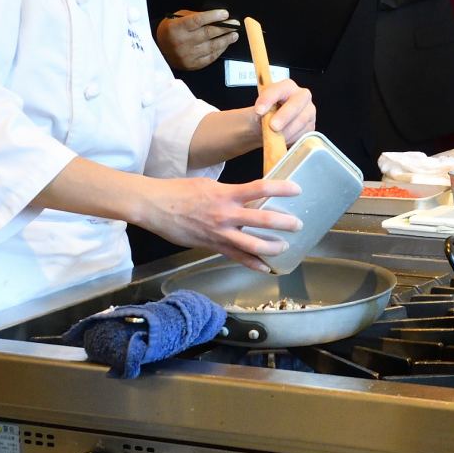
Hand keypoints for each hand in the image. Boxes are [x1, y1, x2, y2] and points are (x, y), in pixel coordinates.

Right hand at [136, 176, 304, 270]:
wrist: (155, 206)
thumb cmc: (179, 192)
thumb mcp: (209, 184)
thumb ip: (230, 192)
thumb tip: (249, 196)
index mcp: (226, 194)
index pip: (260, 188)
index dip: (281, 189)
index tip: (297, 190)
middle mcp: (226, 214)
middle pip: (263, 220)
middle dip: (284, 223)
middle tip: (298, 224)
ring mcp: (220, 233)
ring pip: (253, 245)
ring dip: (273, 247)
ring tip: (285, 246)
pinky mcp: (212, 246)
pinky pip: (237, 257)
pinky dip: (253, 264)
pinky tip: (266, 268)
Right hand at [156, 9, 238, 71]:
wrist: (159, 50)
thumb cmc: (171, 30)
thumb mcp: (177, 18)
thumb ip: (194, 17)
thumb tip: (216, 17)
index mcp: (177, 28)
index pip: (198, 20)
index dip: (213, 16)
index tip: (225, 14)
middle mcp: (183, 42)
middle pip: (208, 33)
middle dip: (225, 28)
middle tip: (236, 24)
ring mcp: (188, 55)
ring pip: (212, 46)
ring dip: (226, 40)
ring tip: (234, 35)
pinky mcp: (192, 64)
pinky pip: (210, 57)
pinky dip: (220, 50)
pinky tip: (225, 45)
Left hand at [252, 78, 314, 145]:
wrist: (270, 126)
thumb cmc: (265, 114)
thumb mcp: (259, 111)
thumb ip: (260, 112)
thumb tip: (264, 118)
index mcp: (287, 87)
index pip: (279, 89)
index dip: (268, 99)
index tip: (259, 110)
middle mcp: (302, 96)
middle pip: (296, 103)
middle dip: (284, 116)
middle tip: (272, 126)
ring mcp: (309, 111)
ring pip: (301, 120)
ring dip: (286, 131)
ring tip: (274, 137)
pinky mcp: (311, 126)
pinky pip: (304, 133)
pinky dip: (291, 138)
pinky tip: (282, 140)